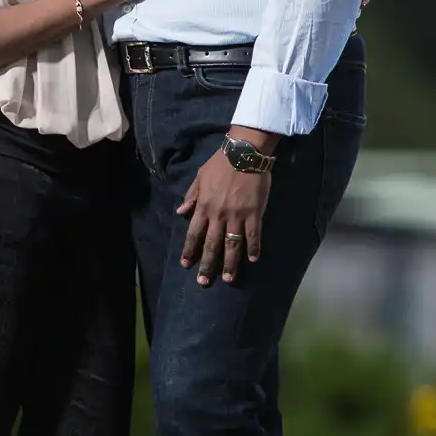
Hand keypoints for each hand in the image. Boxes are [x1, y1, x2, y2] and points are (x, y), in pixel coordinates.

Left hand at [177, 147, 271, 285]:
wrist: (244, 153)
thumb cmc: (220, 164)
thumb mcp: (200, 177)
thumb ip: (191, 196)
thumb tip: (180, 212)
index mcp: (204, 206)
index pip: (194, 234)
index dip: (189, 250)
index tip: (186, 264)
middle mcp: (218, 215)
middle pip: (211, 245)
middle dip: (207, 265)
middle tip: (204, 282)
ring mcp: (237, 216)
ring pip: (232, 245)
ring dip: (230, 263)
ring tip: (228, 279)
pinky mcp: (254, 213)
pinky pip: (253, 235)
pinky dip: (253, 248)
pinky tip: (253, 259)